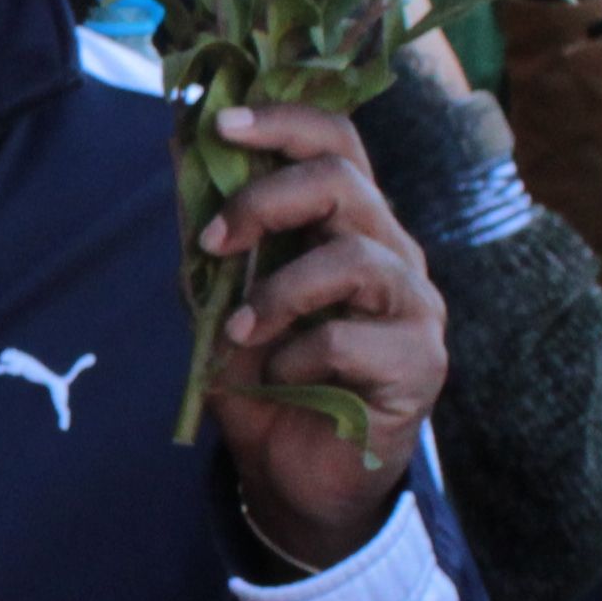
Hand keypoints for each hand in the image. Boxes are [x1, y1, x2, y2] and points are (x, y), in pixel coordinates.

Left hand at [199, 102, 444, 569]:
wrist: (295, 479)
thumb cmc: (267, 381)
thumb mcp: (223, 301)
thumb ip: (213, 234)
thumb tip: (180, 145)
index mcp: (350, 223)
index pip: (337, 140)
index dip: (283, 121)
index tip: (221, 124)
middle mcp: (392, 251)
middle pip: (344, 181)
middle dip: (265, 201)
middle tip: (215, 243)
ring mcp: (415, 306)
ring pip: (353, 257)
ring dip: (278, 292)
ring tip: (241, 332)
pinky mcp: (421, 363)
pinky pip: (351, 337)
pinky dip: (297, 356)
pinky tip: (280, 381)